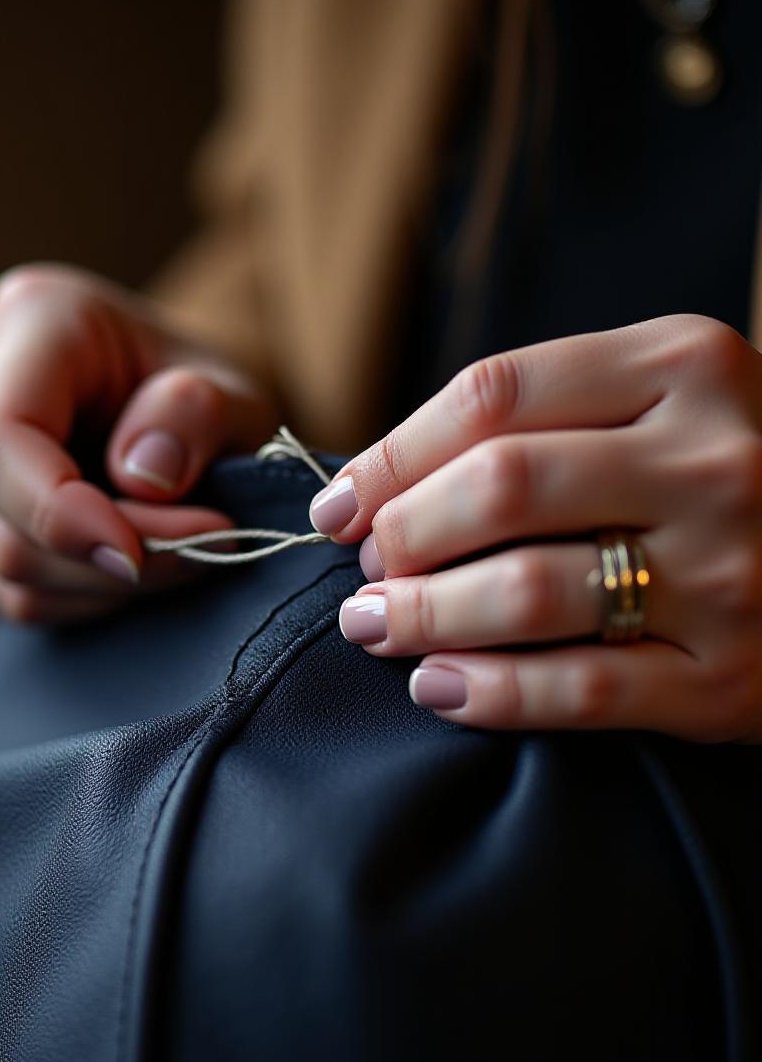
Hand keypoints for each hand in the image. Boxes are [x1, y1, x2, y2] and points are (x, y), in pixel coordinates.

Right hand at [0, 264, 276, 621]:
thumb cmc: (196, 398)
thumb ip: (198, 417)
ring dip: (89, 587)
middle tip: (197, 554)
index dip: (58, 514)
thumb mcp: (232, 393)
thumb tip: (145, 475)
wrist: (166, 408)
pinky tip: (112, 569)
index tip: (136, 556)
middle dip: (98, 561)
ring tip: (165, 557)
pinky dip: (61, 597)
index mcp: (34, 317)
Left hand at [310, 315, 761, 742]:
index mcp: (687, 368)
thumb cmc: (722, 481)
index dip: (392, 455)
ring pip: (526, 591)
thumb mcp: (663, 407)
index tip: (339, 504)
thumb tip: (380, 483)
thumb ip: (549, 420)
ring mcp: (728, 572)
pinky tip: (437, 688)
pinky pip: (579, 690)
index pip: (494, 395)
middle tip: (369, 570)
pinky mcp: (728, 675)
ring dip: (423, 616)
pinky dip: (488, 693)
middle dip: (403, 535)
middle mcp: (713, 461)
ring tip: (376, 626)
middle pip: (499, 487)